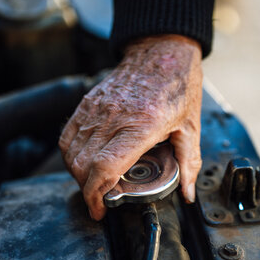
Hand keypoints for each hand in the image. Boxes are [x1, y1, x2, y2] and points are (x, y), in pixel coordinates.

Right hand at [59, 35, 202, 219]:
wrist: (162, 50)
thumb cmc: (178, 85)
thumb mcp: (190, 127)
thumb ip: (188, 163)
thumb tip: (187, 192)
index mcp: (141, 125)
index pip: (105, 167)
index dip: (97, 194)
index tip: (100, 209)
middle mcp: (114, 116)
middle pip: (83, 164)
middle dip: (87, 190)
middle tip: (101, 200)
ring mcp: (98, 108)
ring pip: (71, 151)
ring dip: (78, 174)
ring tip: (94, 184)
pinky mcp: (89, 102)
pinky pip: (68, 133)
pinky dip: (70, 154)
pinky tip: (84, 162)